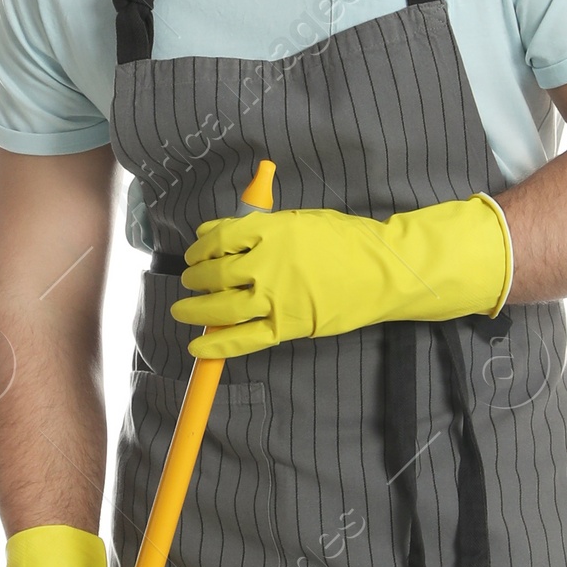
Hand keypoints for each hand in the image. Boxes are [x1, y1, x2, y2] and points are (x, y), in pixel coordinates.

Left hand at [170, 192, 512, 358]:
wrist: (384, 271)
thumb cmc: (345, 240)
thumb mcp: (299, 219)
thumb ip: (255, 225)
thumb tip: (211, 231)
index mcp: (270, 229)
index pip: (220, 239)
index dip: (200, 247)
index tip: (195, 252)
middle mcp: (267, 263)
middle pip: (215, 274)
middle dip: (194, 278)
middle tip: (189, 280)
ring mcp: (275, 298)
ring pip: (220, 307)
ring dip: (194, 310)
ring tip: (182, 310)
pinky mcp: (287, 327)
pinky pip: (243, 340)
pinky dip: (217, 346)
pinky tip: (198, 347)